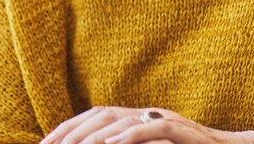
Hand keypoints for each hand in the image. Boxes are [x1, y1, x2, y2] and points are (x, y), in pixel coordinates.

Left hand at [40, 106, 253, 143]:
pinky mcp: (184, 131)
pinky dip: (129, 138)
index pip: (96, 116)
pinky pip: (153, 130)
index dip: (69, 127)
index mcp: (140, 118)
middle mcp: (149, 114)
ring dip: (94, 135)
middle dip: (72, 131)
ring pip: (123, 121)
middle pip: (102, 115)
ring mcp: (167, 119)